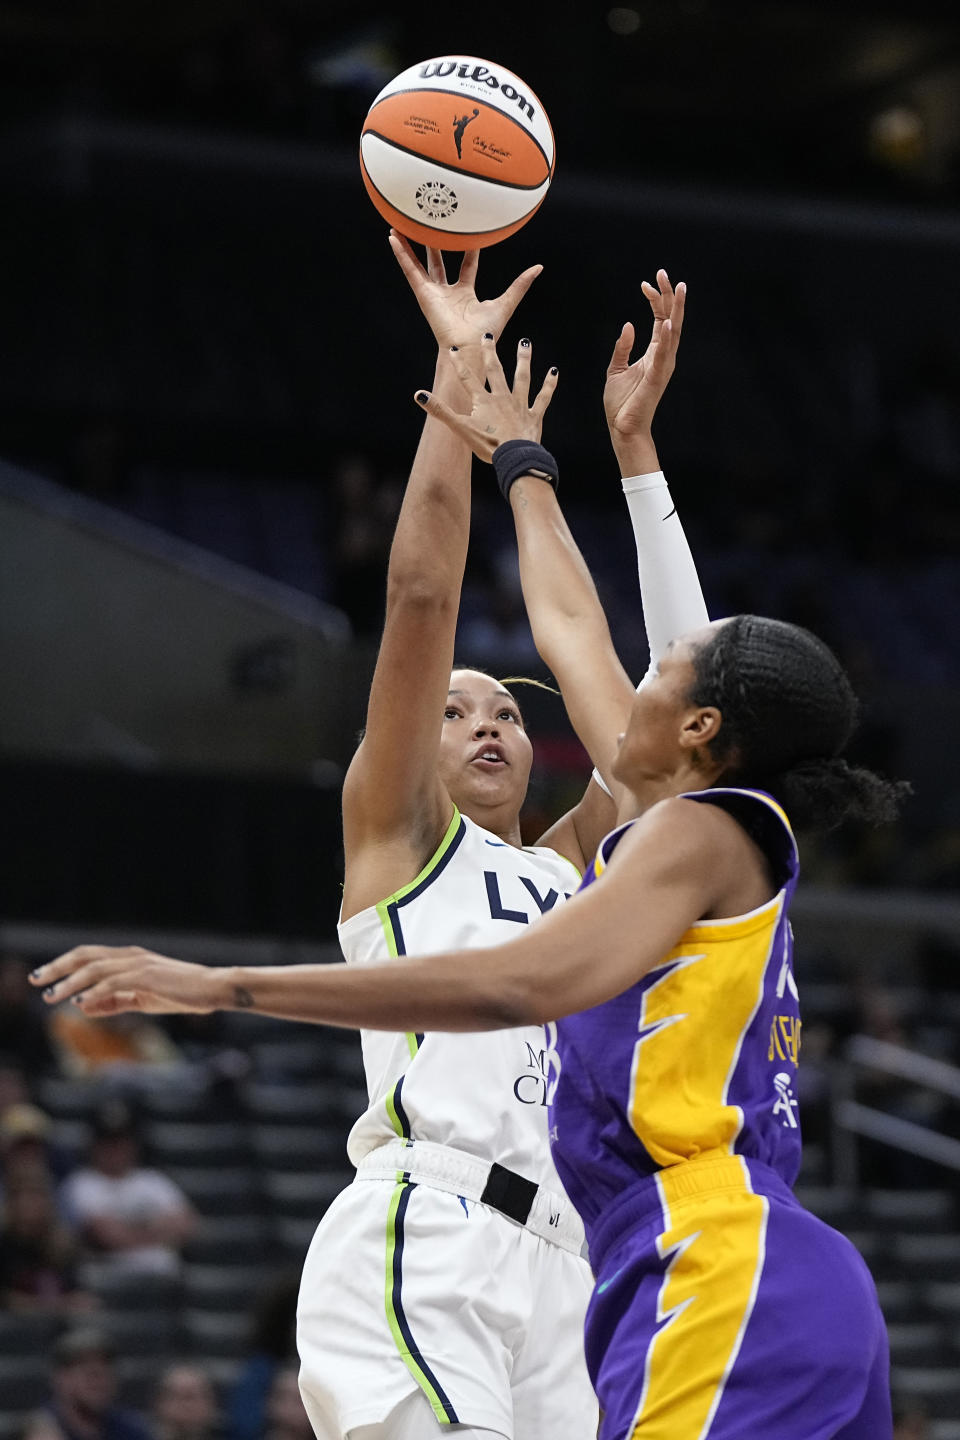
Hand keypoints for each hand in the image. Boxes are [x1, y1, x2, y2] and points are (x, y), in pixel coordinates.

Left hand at [30, 946, 221, 1016]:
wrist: (213, 989)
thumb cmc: (181, 994)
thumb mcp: (142, 1000)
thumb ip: (113, 1002)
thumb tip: (83, 1006)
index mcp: (129, 958)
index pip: (88, 956)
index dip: (63, 965)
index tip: (43, 978)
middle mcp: (131, 956)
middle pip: (85, 956)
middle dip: (57, 967)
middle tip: (36, 980)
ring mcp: (139, 964)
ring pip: (95, 969)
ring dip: (70, 982)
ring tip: (52, 996)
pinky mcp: (148, 977)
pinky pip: (114, 983)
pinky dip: (95, 991)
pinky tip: (80, 1001)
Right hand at [389, 230, 541, 351]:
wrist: (470, 346)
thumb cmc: (486, 332)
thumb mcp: (506, 302)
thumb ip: (520, 285)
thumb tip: (538, 268)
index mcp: (466, 294)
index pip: (468, 265)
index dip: (469, 249)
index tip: (469, 231)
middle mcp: (448, 292)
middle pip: (440, 262)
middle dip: (436, 244)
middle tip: (432, 224)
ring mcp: (433, 292)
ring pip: (420, 263)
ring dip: (411, 245)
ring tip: (403, 224)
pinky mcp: (423, 294)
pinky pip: (410, 270)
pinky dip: (401, 254)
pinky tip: (393, 237)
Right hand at [413, 335, 557, 461]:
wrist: (515, 457)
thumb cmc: (488, 445)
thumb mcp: (460, 429)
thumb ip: (440, 411)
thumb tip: (419, 395)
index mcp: (483, 402)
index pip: (468, 379)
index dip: (459, 364)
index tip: (454, 349)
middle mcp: (502, 398)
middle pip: (496, 371)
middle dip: (491, 353)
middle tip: (488, 336)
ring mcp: (520, 405)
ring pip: (522, 378)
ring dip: (523, 360)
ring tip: (525, 343)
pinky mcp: (534, 416)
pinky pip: (543, 398)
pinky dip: (549, 385)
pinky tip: (554, 372)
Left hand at [603, 269, 685, 447]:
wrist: (622, 428)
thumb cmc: (621, 403)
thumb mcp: (616, 369)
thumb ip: (622, 347)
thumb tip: (628, 325)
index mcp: (654, 353)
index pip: (659, 319)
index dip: (655, 300)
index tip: (645, 283)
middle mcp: (663, 356)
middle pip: (670, 319)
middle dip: (668, 296)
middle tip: (664, 273)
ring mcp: (662, 366)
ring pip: (673, 332)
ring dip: (675, 310)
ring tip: (677, 288)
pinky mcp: (657, 377)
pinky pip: (664, 354)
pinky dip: (667, 338)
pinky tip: (668, 322)